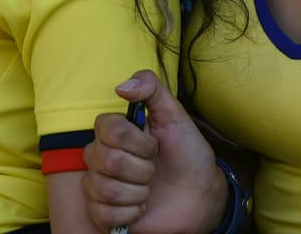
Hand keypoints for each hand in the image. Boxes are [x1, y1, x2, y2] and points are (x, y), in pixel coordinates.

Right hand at [82, 70, 226, 233]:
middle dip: (142, 169)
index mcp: (114, 131)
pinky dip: (130, 213)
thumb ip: (152, 88)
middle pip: (107, 160)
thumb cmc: (187, 154)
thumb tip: (122, 86)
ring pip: (104, 189)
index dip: (136, 141)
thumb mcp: (176, 115)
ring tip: (149, 190)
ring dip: (138, 193)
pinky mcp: (102, 213)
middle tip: (154, 170)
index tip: (154, 145)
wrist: (200, 195)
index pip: (107, 128)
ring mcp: (99, 185)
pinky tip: (140, 208)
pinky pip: (103, 214)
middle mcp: (101, 156)